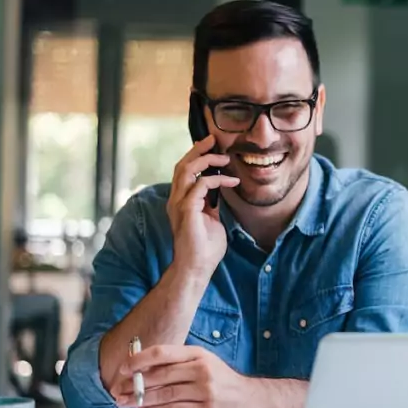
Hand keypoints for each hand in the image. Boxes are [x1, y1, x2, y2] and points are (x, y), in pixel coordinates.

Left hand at [112, 345, 256, 407]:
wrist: (250, 399)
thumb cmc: (222, 381)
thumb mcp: (203, 363)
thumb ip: (177, 365)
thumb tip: (143, 369)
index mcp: (197, 354)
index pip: (162, 353)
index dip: (139, 360)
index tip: (123, 369)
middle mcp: (202, 369)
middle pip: (160, 375)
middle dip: (135, 384)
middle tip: (119, 391)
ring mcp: (205, 390)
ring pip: (165, 394)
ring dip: (142, 400)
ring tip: (127, 403)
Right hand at [167, 135, 239, 277]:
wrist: (197, 268)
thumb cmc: (204, 248)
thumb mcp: (211, 220)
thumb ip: (211, 205)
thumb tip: (219, 192)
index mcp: (180, 201)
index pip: (184, 172)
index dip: (196, 157)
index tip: (212, 148)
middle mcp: (176, 200)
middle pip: (182, 165)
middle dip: (198, 150)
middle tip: (213, 140)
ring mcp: (179, 205)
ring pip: (186, 170)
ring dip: (205, 160)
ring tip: (223, 157)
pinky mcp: (187, 211)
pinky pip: (199, 185)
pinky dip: (216, 180)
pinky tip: (231, 181)